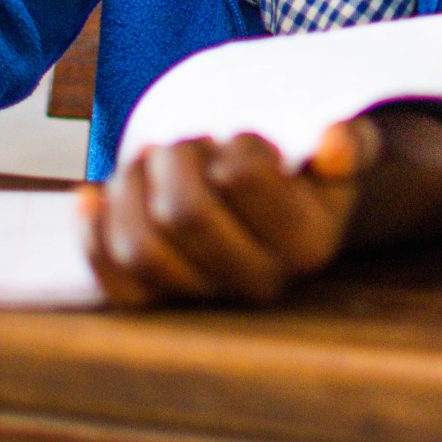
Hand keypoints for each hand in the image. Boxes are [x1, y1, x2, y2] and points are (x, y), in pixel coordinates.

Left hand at [80, 123, 376, 306]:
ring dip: (134, 186)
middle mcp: (258, 282)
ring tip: (154, 161)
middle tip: (190, 140)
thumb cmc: (305, 169)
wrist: (283, 210)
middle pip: (183, 213)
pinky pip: (112, 282)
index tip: (244, 139)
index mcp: (308, 244)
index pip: (240, 177)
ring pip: (140, 247)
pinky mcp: (158, 302)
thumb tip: (334, 144)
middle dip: (176, 156)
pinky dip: (92, 233)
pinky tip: (90, 194)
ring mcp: (205, 297)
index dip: (232, 143)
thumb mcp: (341, 148)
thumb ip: (350, 142)